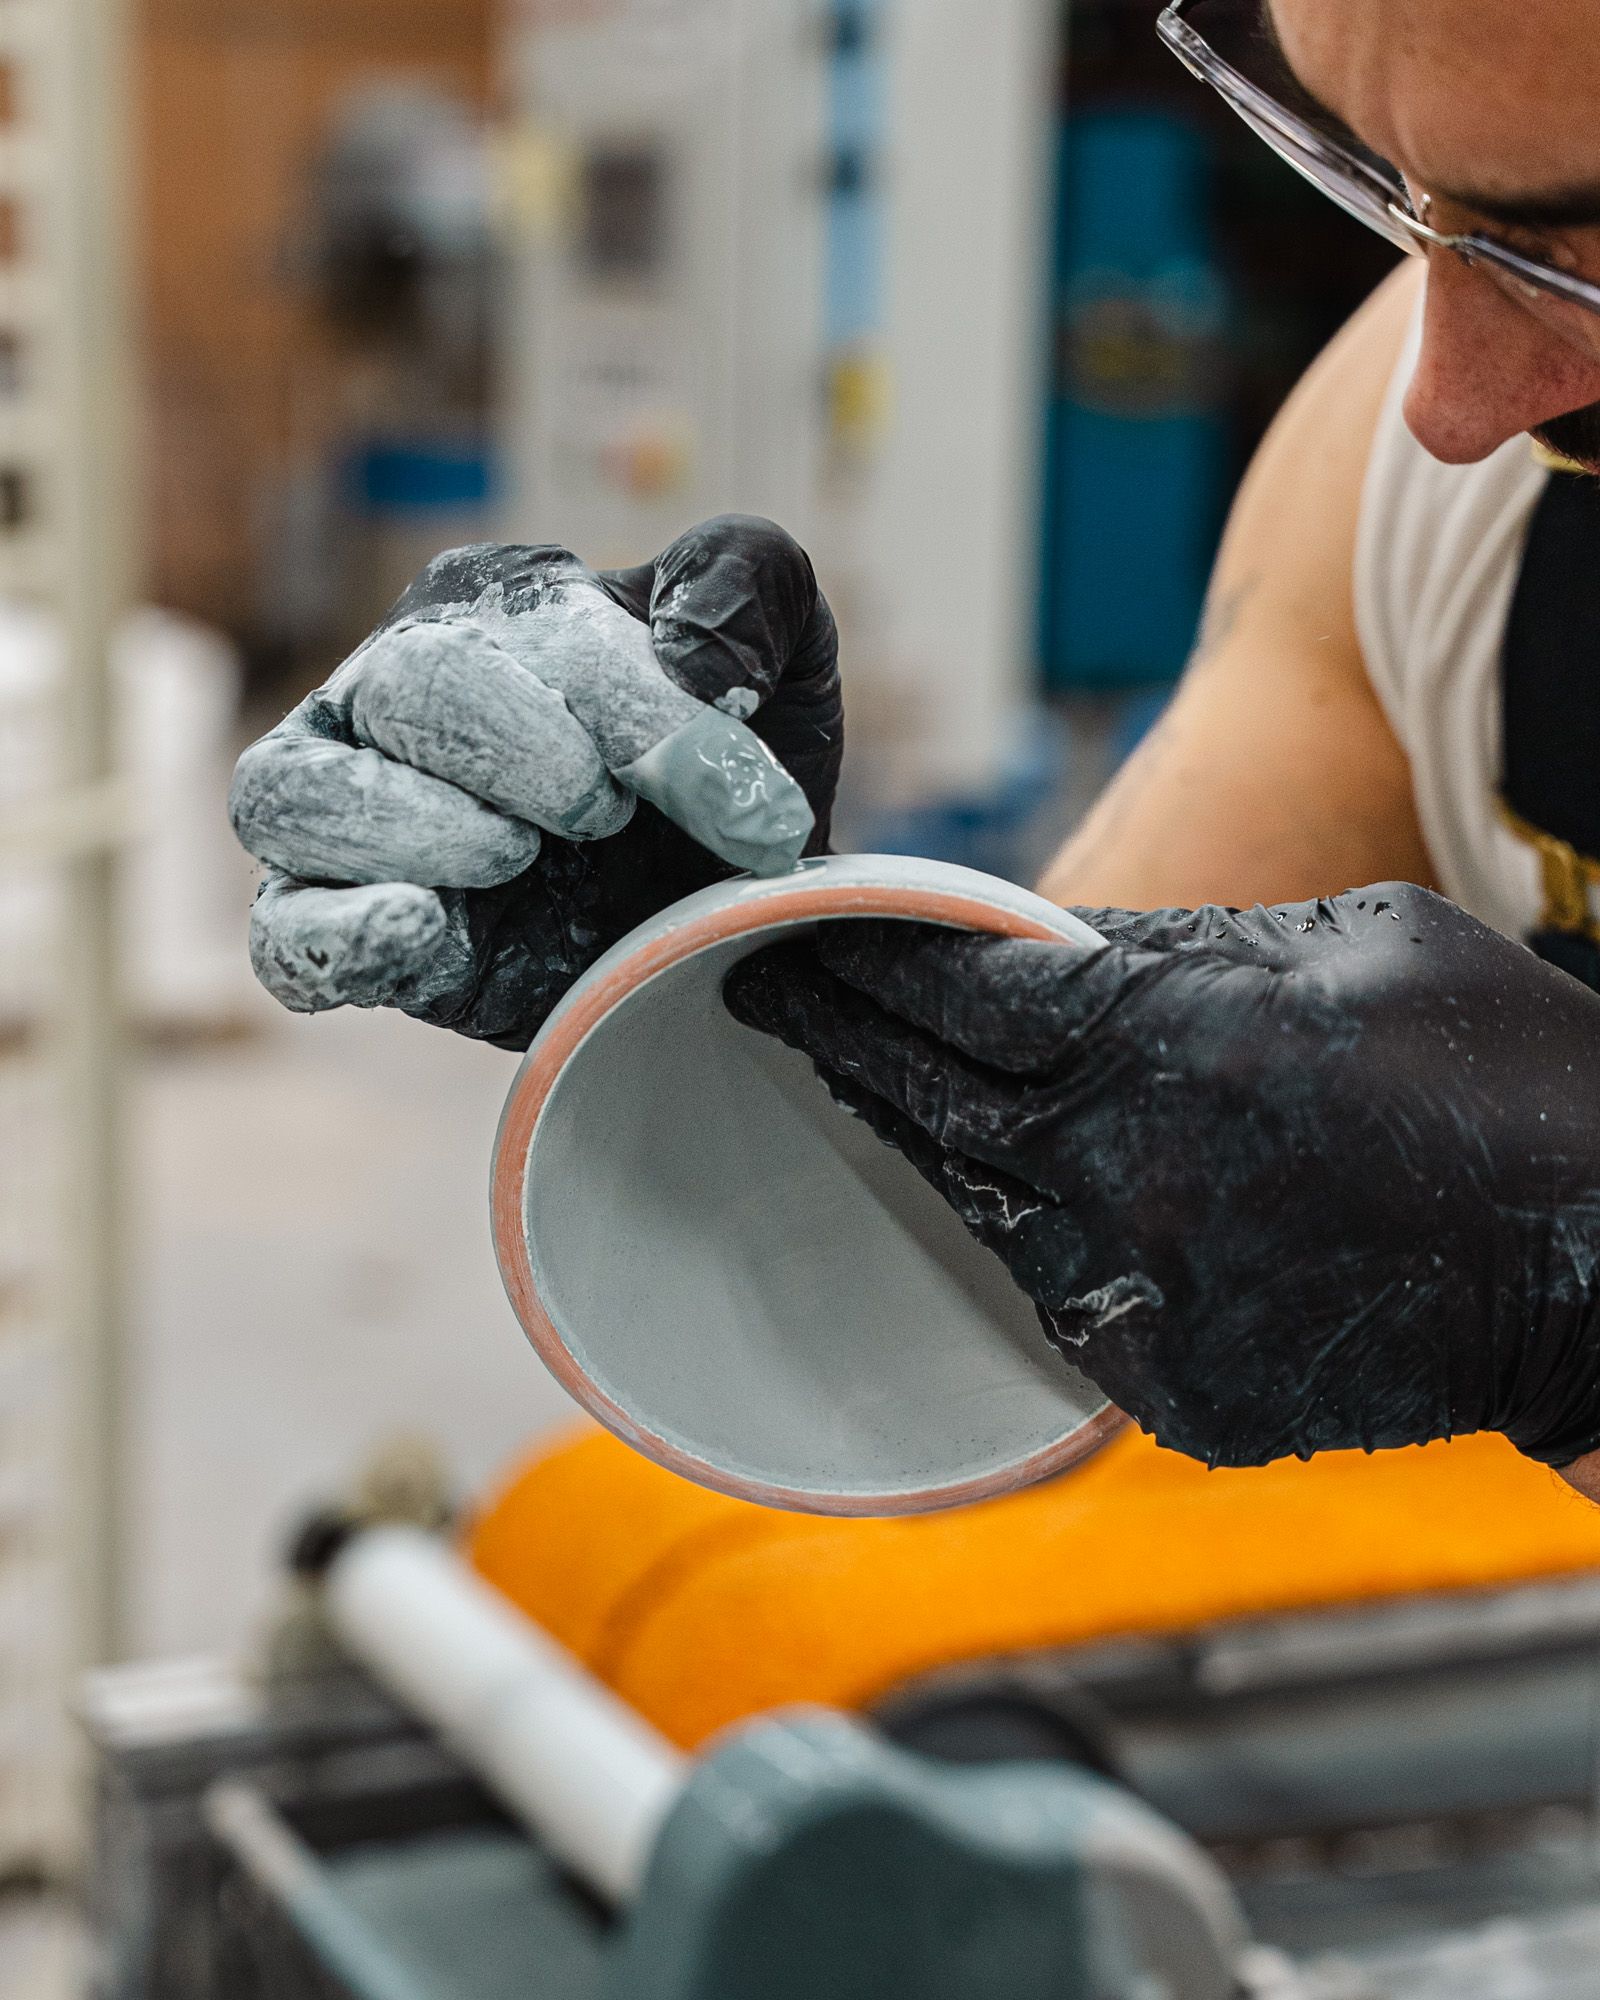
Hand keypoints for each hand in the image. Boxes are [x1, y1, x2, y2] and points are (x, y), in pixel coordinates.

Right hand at [231, 517, 841, 1048]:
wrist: (723, 912)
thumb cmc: (727, 769)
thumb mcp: (781, 656)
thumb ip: (746, 591)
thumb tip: (688, 658)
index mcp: (486, 608)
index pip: (525, 628)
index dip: (639, 715)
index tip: (744, 800)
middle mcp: (390, 699)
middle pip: (402, 689)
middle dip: (529, 755)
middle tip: (610, 817)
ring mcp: (353, 822)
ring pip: (289, 794)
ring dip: (415, 825)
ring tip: (516, 858)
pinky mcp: (350, 938)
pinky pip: (283, 935)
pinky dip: (336, 936)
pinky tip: (419, 930)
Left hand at [724, 885, 1599, 1469]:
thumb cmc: (1505, 1069)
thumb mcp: (1351, 939)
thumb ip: (1185, 946)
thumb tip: (1062, 947)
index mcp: (1171, 1042)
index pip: (956, 996)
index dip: (860, 966)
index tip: (789, 945)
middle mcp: (1130, 1176)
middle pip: (933, 1106)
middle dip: (848, 1048)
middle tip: (784, 1008)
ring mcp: (1148, 1297)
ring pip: (984, 1211)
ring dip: (929, 1148)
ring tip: (878, 1091)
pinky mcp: (1178, 1389)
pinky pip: (1066, 1304)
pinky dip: (1039, 1242)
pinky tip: (1024, 1197)